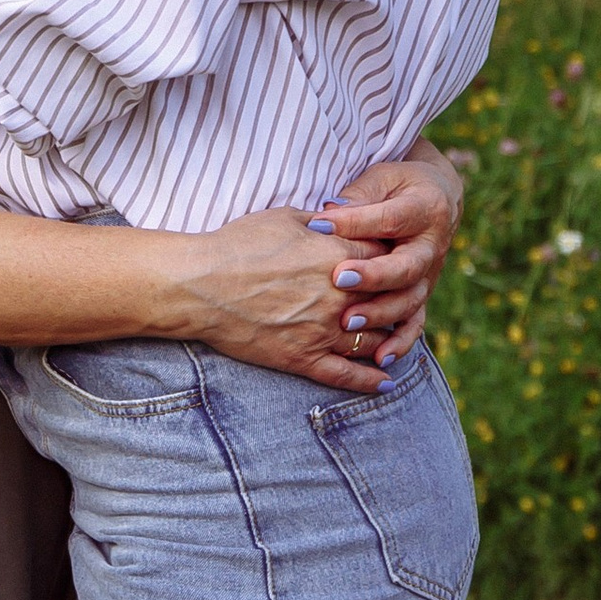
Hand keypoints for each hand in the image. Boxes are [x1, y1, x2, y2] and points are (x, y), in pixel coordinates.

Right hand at [167, 209, 398, 392]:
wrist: (201, 284)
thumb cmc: (237, 244)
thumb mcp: (284, 217)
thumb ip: (321, 220)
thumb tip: (341, 219)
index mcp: (338, 256)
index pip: (383, 257)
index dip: (388, 257)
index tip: (388, 259)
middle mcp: (339, 297)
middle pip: (387, 300)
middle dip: (395, 297)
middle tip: (399, 297)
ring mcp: (324, 332)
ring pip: (374, 340)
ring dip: (389, 339)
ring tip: (395, 338)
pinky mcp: (304, 359)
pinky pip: (347, 376)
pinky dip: (371, 381)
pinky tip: (386, 382)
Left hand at [309, 145, 462, 357]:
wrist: (436, 199)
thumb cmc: (396, 185)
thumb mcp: (380, 178)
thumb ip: (358, 197)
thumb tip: (328, 213)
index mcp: (424, 209)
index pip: (389, 218)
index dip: (355, 222)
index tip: (319, 224)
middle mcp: (432, 246)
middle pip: (406, 267)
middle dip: (374, 276)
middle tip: (339, 279)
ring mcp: (430, 275)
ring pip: (410, 300)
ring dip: (381, 314)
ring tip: (348, 321)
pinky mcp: (422, 295)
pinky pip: (416, 323)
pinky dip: (400, 342)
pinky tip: (381, 358)